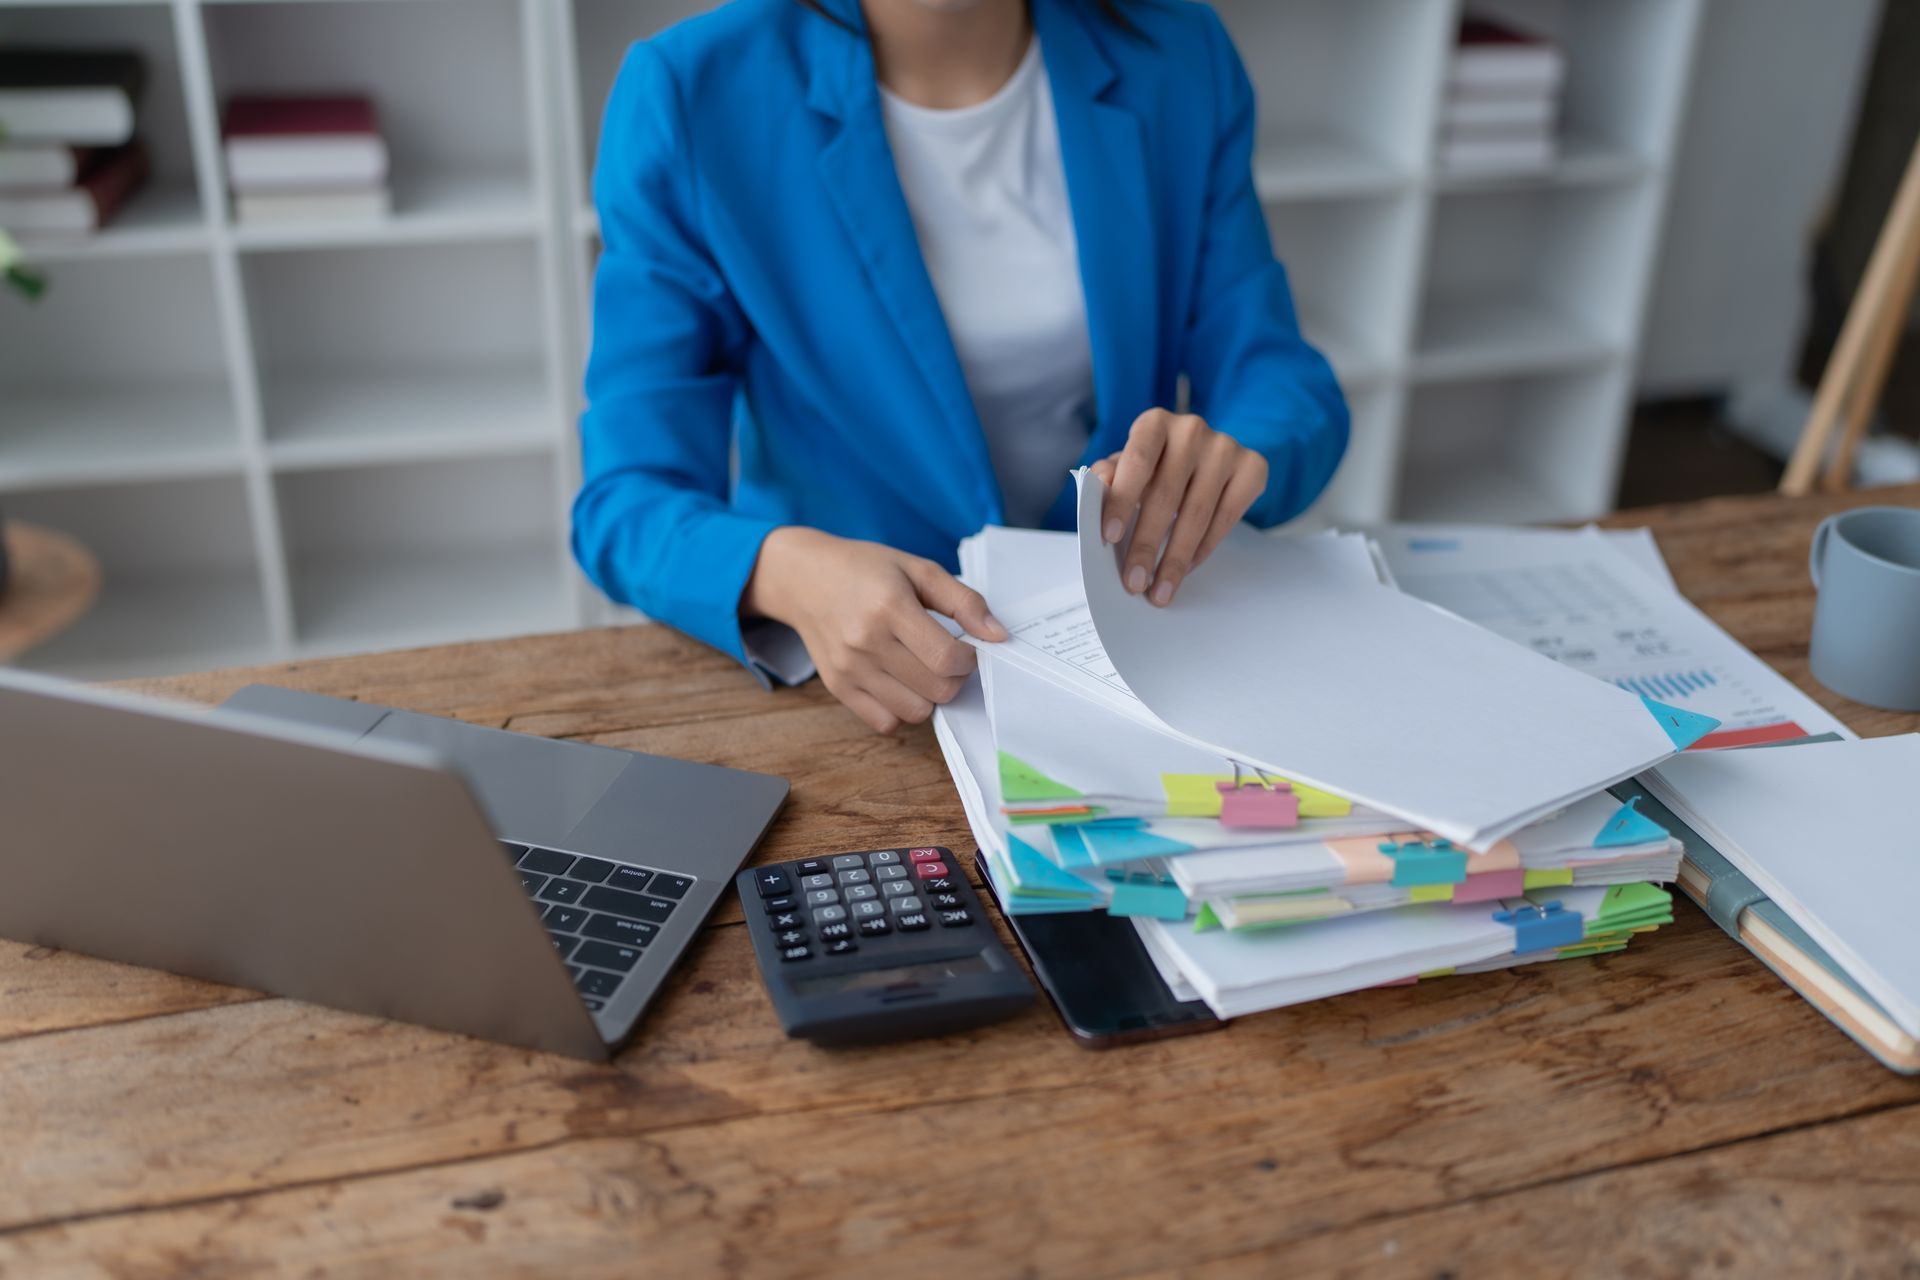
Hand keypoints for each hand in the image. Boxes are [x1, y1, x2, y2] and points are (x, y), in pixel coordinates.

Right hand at [744, 527, 1006, 732]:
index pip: (948, 659)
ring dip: (930, 696)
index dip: (970, 659)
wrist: (804, 578)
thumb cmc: (865, 570)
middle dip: (955, 678)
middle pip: (937, 690)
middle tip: (947, 658)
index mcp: (889, 607)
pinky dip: (901, 710)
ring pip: (915, 712)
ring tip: (923, 670)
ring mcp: (850, 669)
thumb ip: (963, 602)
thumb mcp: (918, 569)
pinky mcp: (838, 687)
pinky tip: (899, 683)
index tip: (965, 647)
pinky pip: (885, 723)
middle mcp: (866, 642)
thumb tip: (999, 637)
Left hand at [1090, 408, 1267, 606]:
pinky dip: (1203, 549)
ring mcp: (1226, 448)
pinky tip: (1186, 569)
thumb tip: (1099, 486)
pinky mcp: (1252, 468)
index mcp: (1155, 423)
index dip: (1122, 500)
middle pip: (1166, 494)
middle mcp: (1192, 429)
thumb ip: (1110, 476)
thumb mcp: (1127, 467)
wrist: (1206, 456)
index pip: (1137, 461)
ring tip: (1160, 589)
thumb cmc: (1157, 465)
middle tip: (1134, 581)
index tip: (1109, 538)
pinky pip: (1226, 518)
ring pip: (1197, 513)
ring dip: (1176, 558)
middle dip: (1147, 544)